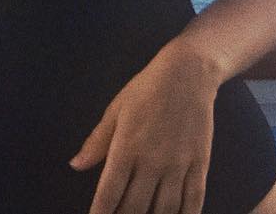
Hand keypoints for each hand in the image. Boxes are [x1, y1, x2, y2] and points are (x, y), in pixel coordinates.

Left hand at [68, 47, 219, 213]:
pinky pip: (193, 202)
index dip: (101, 212)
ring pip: (164, 209)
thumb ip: (97, 141)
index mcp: (127, 146)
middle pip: (135, 206)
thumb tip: (75, 165)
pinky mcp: (199, 166)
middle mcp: (152, 161)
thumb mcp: (116, 110)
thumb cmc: (146, 90)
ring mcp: (178, 166)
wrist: (187, 76)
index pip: (110, 191)